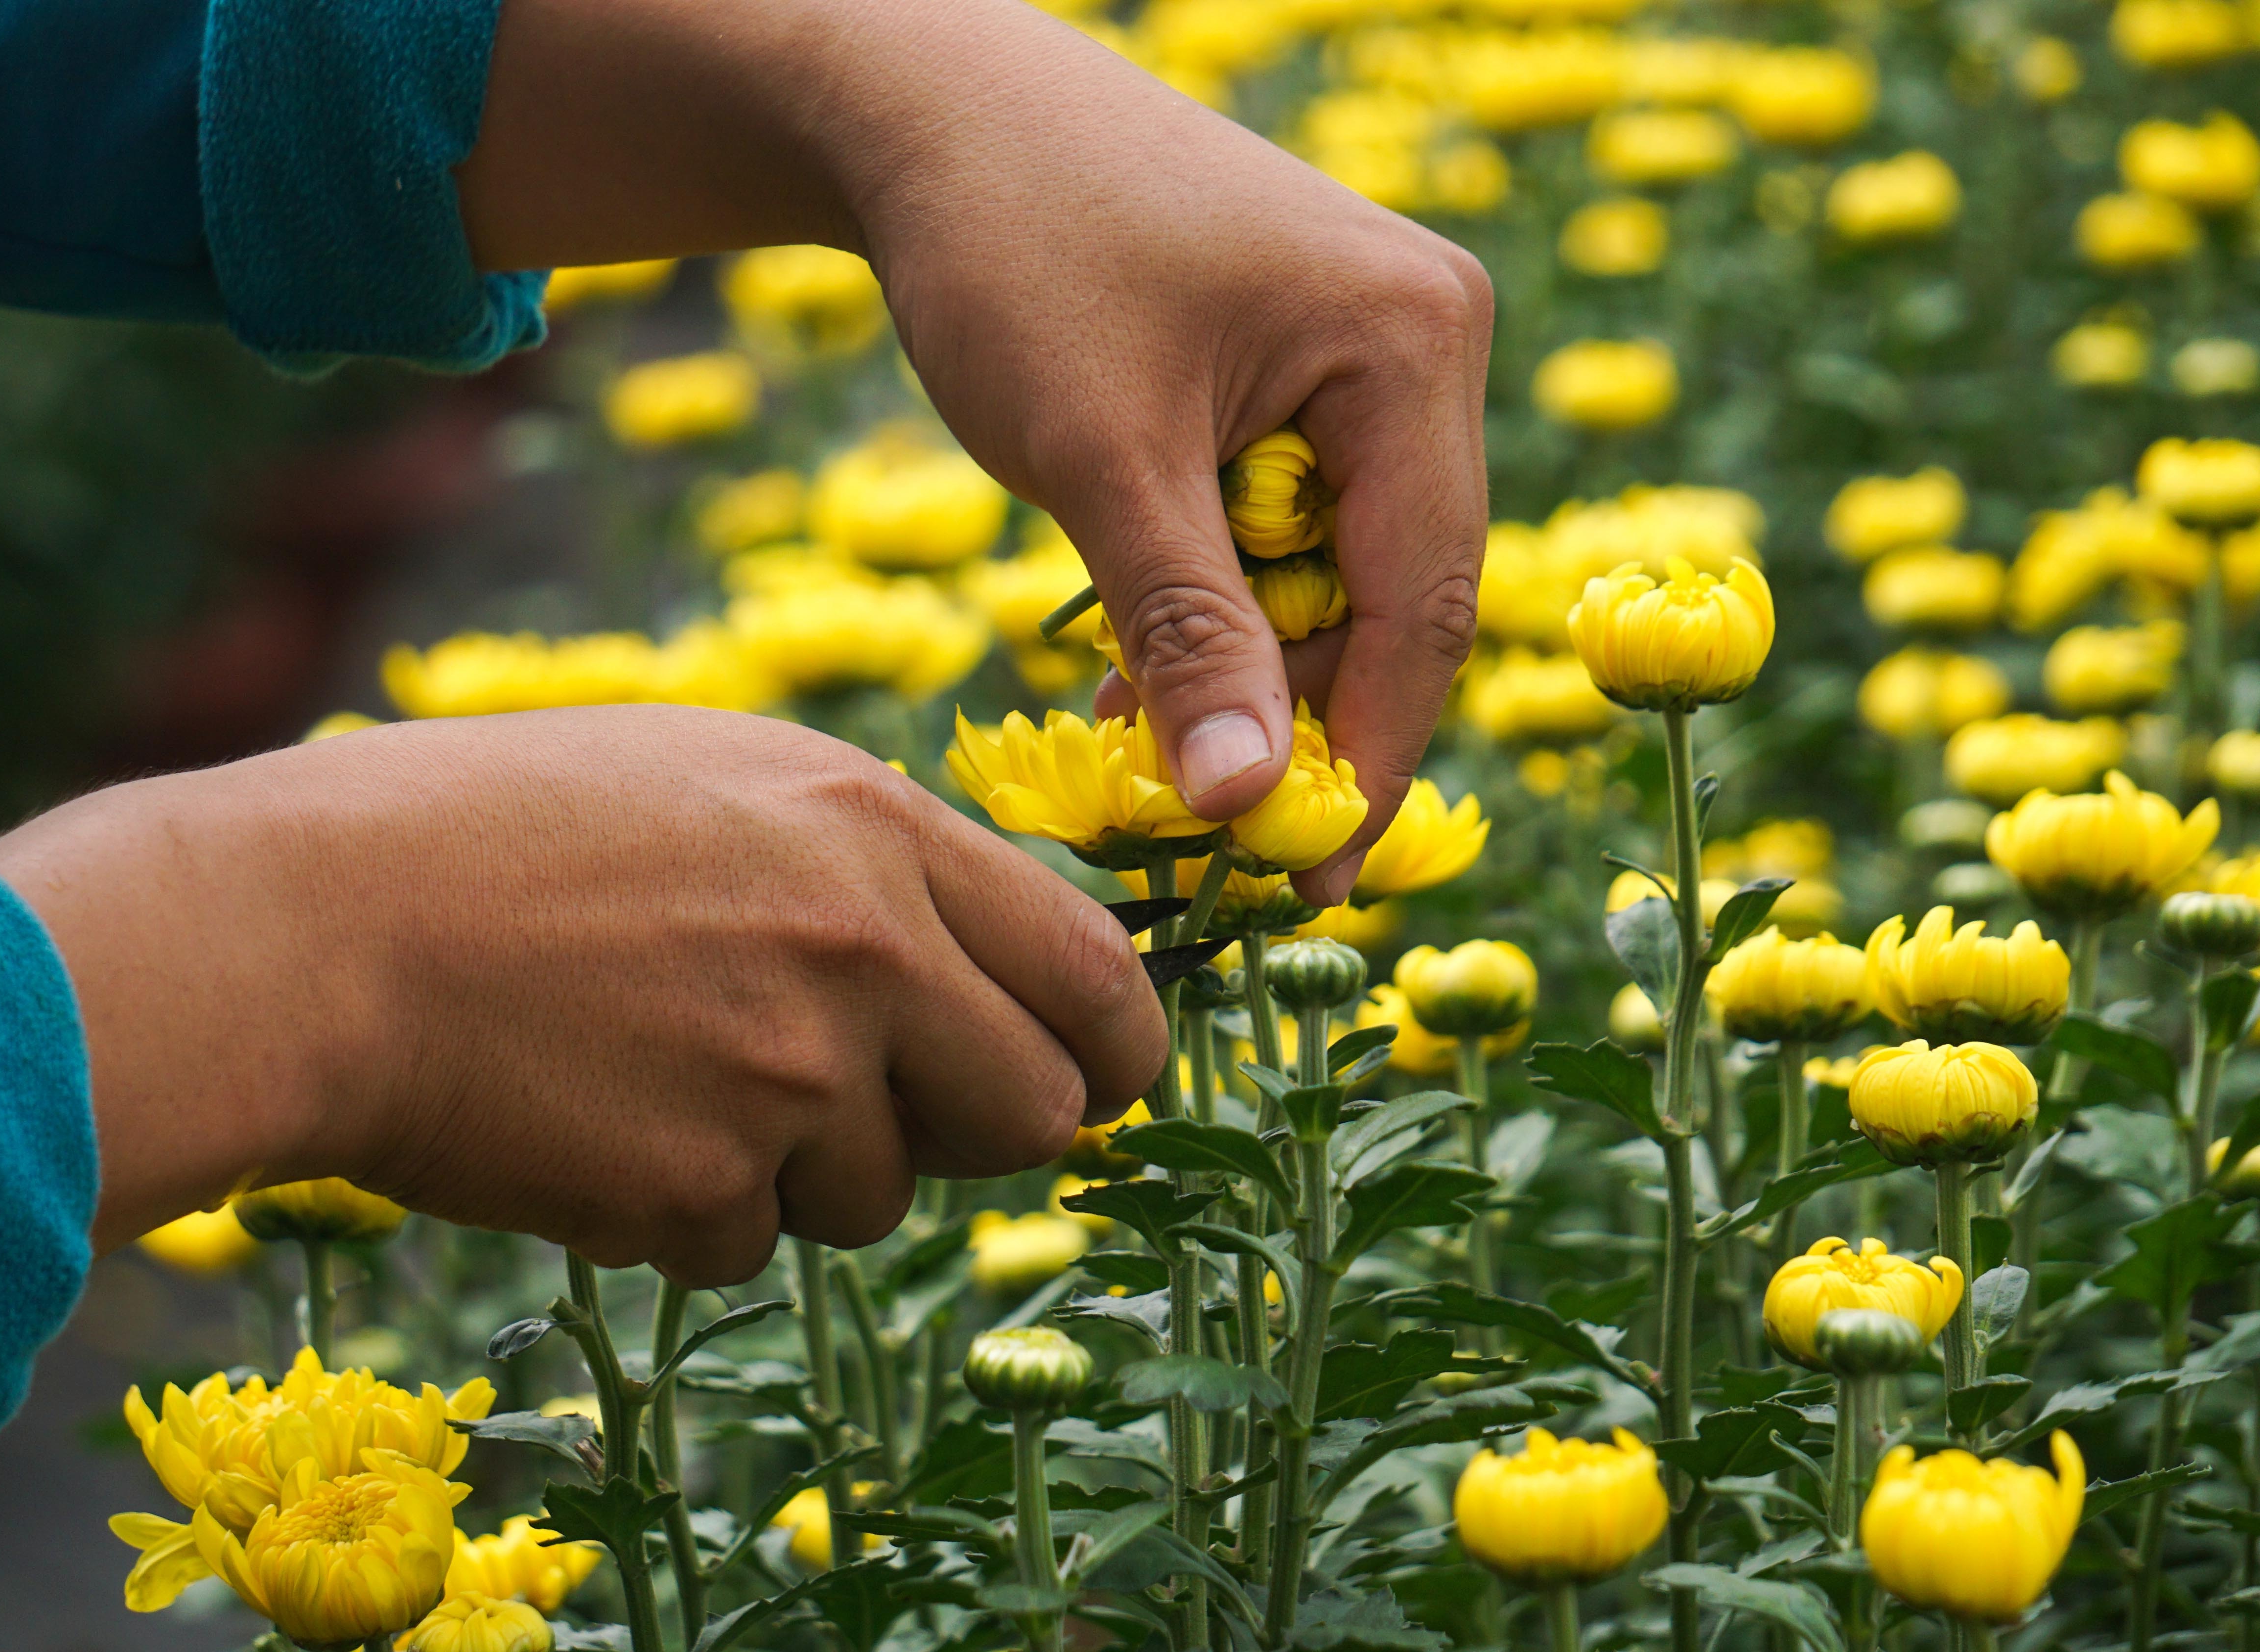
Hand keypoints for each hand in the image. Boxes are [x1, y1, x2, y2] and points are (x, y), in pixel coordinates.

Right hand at [0, 709, 1163, 1283]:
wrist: (315, 927)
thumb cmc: (481, 830)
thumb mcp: (705, 776)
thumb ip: (855, 860)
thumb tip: (960, 954)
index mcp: (870, 831)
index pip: (1091, 971)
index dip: (1112, 1047)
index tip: (1090, 1080)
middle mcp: (862, 954)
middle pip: (1036, 1111)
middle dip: (965, 1130)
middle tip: (865, 1109)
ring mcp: (787, 1081)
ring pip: (877, 1195)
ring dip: (795, 1169)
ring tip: (653, 1072)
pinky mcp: (701, 1191)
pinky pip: (746, 1243)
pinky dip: (681, 1210)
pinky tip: (585, 1120)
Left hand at [457, 0, 1492, 905]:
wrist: (929, 112)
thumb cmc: (1014, 254)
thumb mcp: (1102, 464)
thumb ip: (1187, 634)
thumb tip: (1241, 808)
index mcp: (1416, 342)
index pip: (1426, 602)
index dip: (1366, 758)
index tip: (1304, 882)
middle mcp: (1423, 338)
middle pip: (1393, 591)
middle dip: (1301, 723)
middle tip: (1220, 851)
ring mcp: (1365, 346)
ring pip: (1331, 567)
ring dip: (1249, 672)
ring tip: (1157, 773)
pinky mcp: (1293, 361)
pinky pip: (1284, 518)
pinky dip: (1220, 602)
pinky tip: (1149, 680)